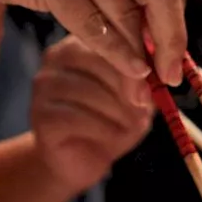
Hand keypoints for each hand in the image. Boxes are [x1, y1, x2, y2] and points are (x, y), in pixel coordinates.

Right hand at [0, 0, 194, 84]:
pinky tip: (127, 68)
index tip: (176, 42)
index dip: (181, 7)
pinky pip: (94, 23)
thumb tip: (156, 34)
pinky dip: (115, 52)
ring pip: (128, 11)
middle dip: (173, 37)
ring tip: (145, 86)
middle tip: (172, 74)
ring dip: (141, 56)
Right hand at [32, 36, 152, 192]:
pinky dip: (103, 130)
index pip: (109, 41)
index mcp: (80, 44)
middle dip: (127, 89)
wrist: (83, 160)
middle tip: (142, 110)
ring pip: (88, 91)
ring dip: (118, 113)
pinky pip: (76, 117)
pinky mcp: (41, 115)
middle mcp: (55, 58)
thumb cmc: (111, 123)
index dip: (134, 64)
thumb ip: (145, 80)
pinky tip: (113, 138)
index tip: (151, 85)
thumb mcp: (136, 98)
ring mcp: (44, 86)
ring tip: (130, 127)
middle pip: (97, 63)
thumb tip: (161, 68)